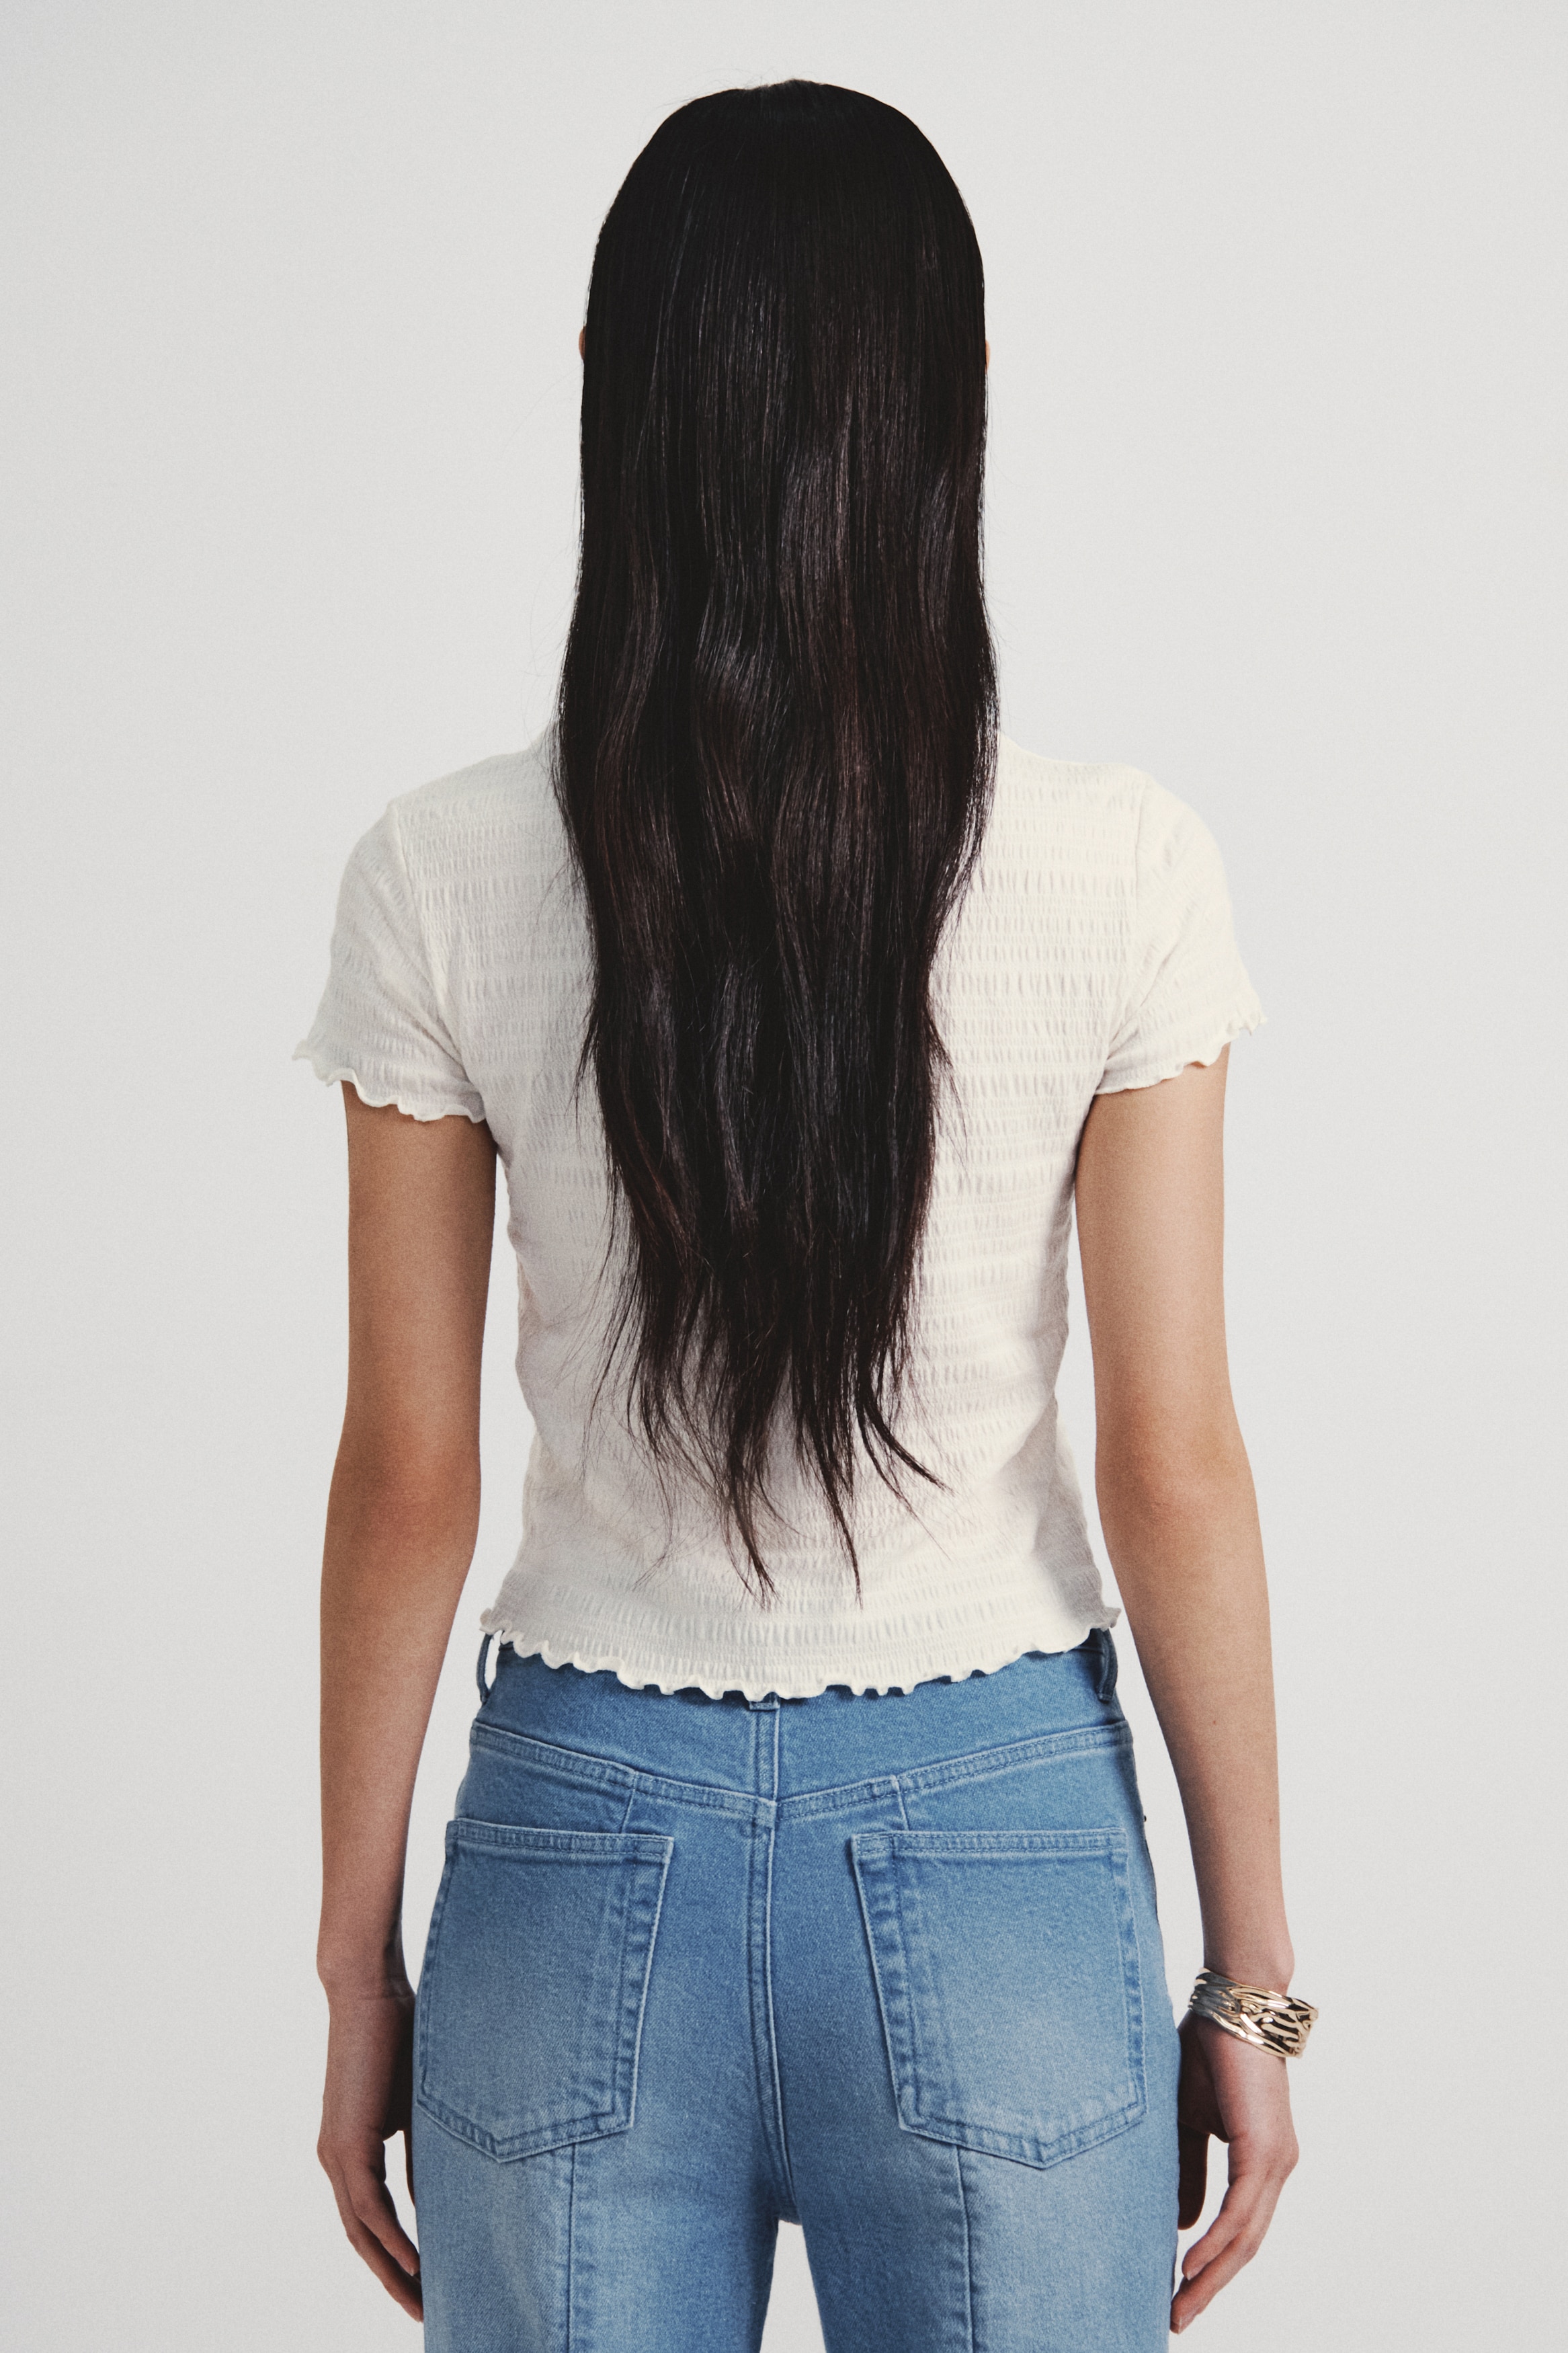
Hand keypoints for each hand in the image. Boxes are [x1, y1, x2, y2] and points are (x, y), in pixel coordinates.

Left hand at [318, 1986, 422, 2318]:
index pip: (372, 2219)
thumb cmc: (398, 2033)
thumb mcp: (416, 2105)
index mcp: (350, 2149)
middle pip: (362, 2239)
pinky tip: (414, 2263)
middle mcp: (335, 2159)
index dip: (396, 2254)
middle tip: (424, 2310)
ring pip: (362, 2232)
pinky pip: (369, 2208)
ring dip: (392, 2271)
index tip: (426, 2280)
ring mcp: (337, 2154)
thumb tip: (431, 2199)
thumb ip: (420, 2151)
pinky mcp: (347, 2143)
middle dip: (393, 2278)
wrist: (368, 1989)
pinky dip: (391, 2240)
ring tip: (421, 2300)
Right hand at [1171, 2009, 1297, 2332]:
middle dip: (1210, 2286)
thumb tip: (1183, 2224)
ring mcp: (1275, 2161)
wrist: (1233, 2002)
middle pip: (1244, 2245)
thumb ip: (1188, 2169)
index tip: (1179, 2293)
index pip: (1237, 2229)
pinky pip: (1240, 2210)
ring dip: (1212, 2276)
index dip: (1211, 2266)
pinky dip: (1217, 2242)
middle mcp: (1276, 2168)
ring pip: (1244, 2236)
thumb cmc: (1210, 2051)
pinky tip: (1192, 2264)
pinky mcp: (1264, 2148)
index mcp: (1261, 2161)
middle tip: (1177, 2317)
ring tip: (1181, 2304)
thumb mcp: (1188, 2120)